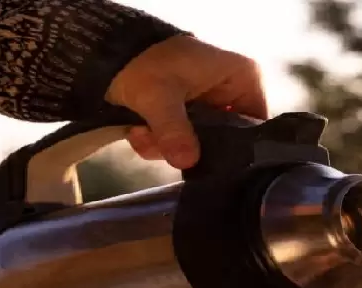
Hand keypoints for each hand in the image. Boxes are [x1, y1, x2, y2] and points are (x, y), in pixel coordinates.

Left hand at [105, 35, 268, 169]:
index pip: (254, 126)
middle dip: (188, 146)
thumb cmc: (144, 61)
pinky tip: (139, 131)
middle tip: (160, 145)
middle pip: (224, 139)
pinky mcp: (188, 114)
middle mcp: (232, 92)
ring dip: (167, 145)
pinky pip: (183, 139)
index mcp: (242, 78)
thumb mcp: (159, 96)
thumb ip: (175, 130)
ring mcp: (209, 104)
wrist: (107, 51)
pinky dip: (159, 141)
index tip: (203, 157)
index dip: (231, 147)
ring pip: (199, 143)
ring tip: (142, 133)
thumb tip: (187, 161)